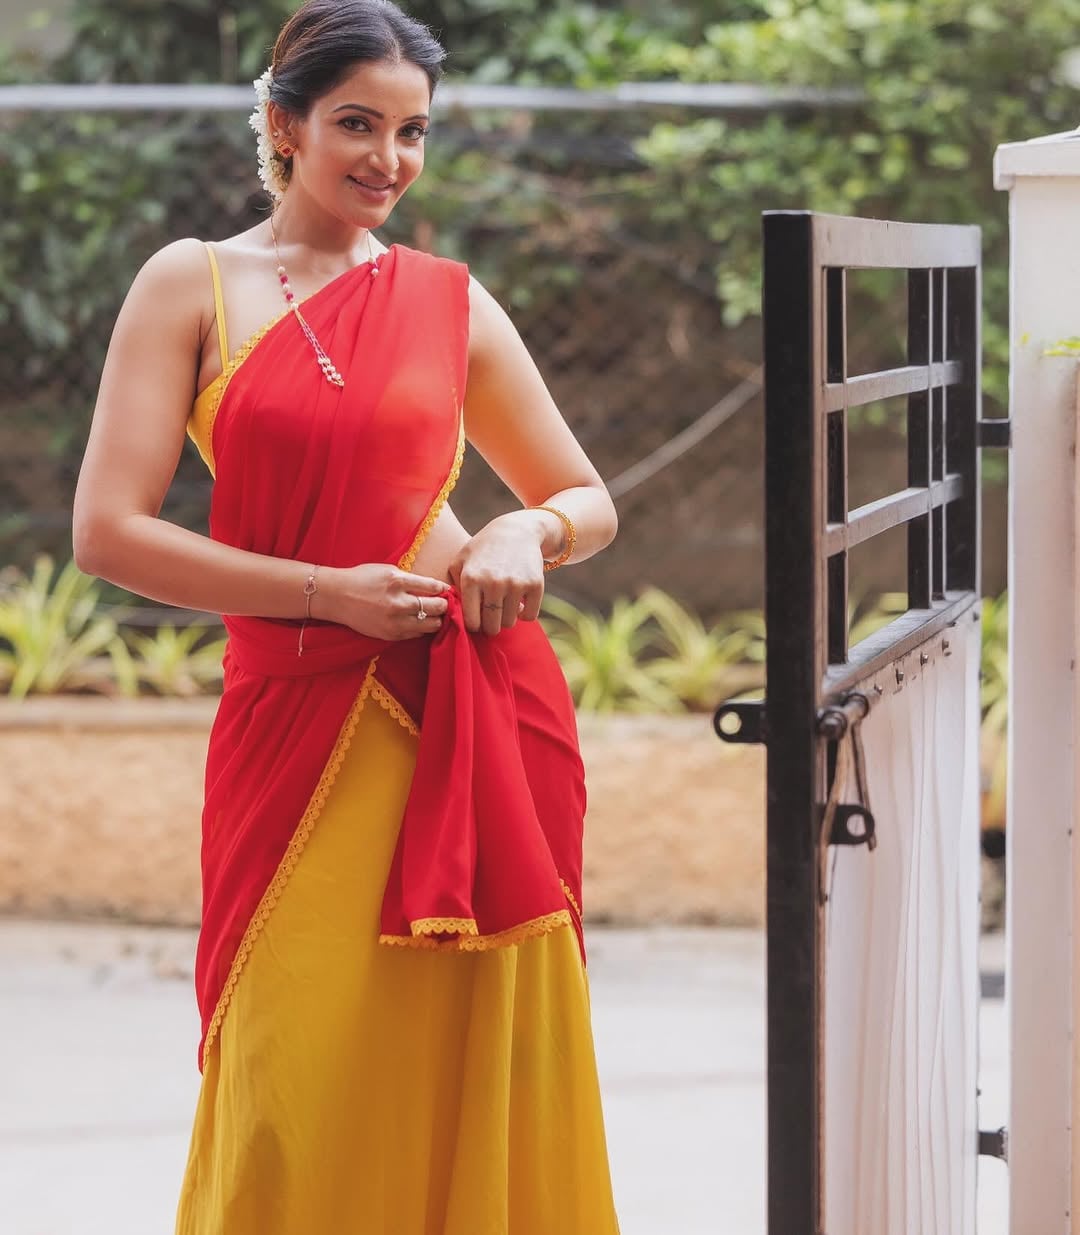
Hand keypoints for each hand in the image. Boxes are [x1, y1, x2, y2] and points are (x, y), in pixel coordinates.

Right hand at [314, 563, 449, 640]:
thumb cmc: (363, 579)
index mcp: (397, 581)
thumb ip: (411, 579)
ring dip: (436, 619)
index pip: (433, 587)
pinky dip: (421, 628)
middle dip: (444, 605)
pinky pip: (416, 634)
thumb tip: (435, 587)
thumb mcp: (388, 570)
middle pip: (436, 608)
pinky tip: (418, 621)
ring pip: (431, 625)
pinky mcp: (390, 635)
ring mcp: (394, 622)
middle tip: (444, 603)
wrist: (337, 597)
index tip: (446, 590)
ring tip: (434, 613)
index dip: (444, 589)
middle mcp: (397, 603)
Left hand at [448, 511, 546, 634]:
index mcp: (471, 579)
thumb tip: (452, 612)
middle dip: (490, 626)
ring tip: (503, 606)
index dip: (473, 625)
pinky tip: (519, 605)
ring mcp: (516, 584)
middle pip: (491, 627)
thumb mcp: (461, 560)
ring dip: (506, 619)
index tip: (476, 620)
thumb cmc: (484, 548)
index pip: (471, 622)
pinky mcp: (535, 584)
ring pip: (510, 623)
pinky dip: (524, 615)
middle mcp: (493, 583)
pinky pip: (529, 616)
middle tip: (490, 617)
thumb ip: (452, 586)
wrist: (518, 531)